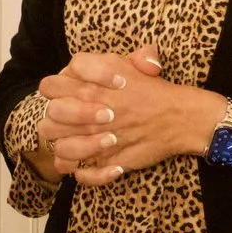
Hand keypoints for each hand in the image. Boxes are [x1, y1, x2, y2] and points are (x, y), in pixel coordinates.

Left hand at [34, 46, 220, 187]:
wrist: (181, 117)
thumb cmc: (156, 91)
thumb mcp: (136, 63)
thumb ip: (111, 61)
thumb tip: (99, 71)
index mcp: (91, 84)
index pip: (50, 86)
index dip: (57, 91)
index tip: (74, 94)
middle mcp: (90, 109)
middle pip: (51, 116)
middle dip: (58, 120)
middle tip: (76, 122)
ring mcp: (97, 139)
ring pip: (60, 147)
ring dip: (67, 146)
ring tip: (83, 143)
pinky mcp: (108, 162)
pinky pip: (79, 171)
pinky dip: (82, 171)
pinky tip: (90, 164)